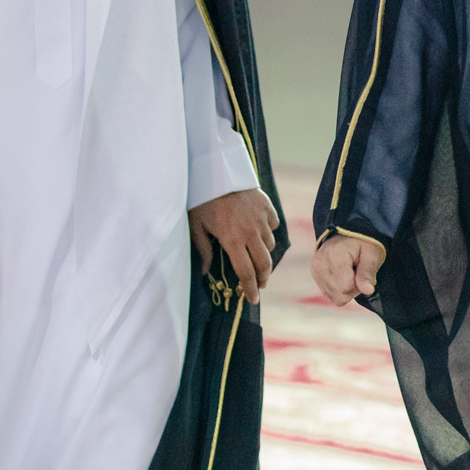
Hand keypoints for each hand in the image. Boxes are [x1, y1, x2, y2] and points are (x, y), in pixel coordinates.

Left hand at [189, 188, 280, 304]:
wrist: (217, 169)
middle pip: (264, 263)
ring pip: (270, 244)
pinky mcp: (267, 206)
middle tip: (260, 285)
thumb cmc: (202, 199)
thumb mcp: (196, 226)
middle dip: (263, 278)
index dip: (250, 289)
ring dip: (264, 254)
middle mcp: (250, 232)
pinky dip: (268, 231)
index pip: (245, 272)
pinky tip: (260, 230)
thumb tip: (205, 272)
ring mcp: (261, 219)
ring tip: (255, 255)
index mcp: (232, 240)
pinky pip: (273, 225)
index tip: (253, 300)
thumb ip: (203, 249)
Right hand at [311, 234, 385, 306]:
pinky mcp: (314, 273)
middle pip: (339, 295)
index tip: (362, 271)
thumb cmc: (363, 243)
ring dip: (346, 289)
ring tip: (350, 272)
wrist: (349, 232)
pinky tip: (343, 275)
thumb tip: (368, 291)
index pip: (346, 287)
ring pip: (334, 297)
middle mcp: (320, 263)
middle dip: (353, 288)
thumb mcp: (371, 255)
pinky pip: (329, 293)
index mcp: (334, 256)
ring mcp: (315, 268)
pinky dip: (339, 288)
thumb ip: (367, 273)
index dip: (359, 285)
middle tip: (357, 272)